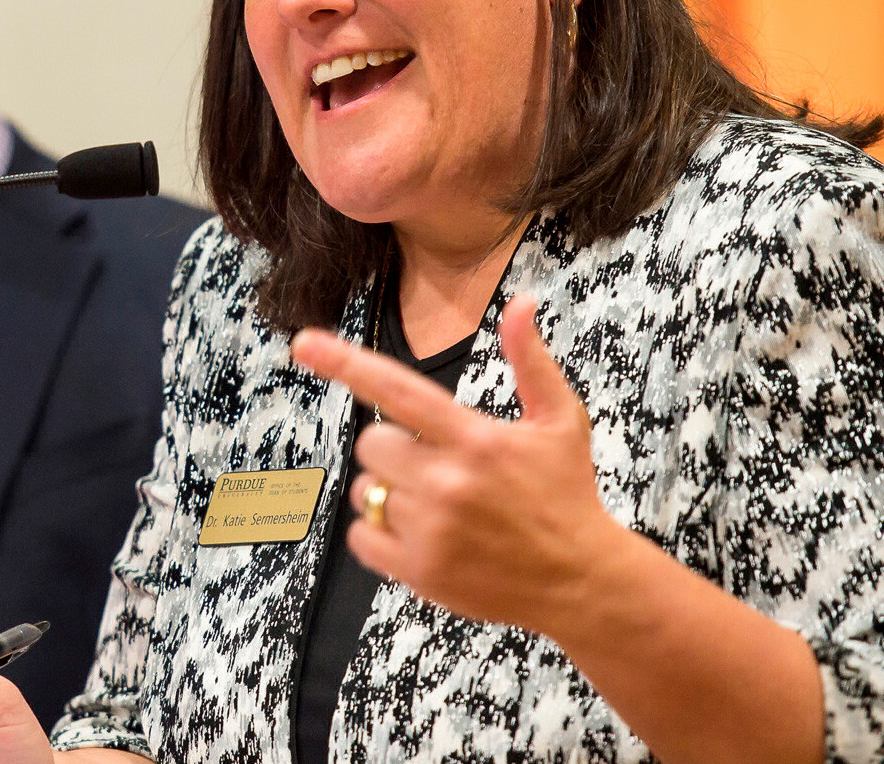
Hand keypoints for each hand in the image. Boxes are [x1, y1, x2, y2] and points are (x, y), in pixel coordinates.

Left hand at [289, 295, 629, 637]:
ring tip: (438, 504)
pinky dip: (377, 533)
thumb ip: (531, 361)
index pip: (398, 390)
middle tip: (435, 464)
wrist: (581, 581)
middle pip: (371, 443)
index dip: (345, 363)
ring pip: (365, 490)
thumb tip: (521, 302)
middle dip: (394, 448)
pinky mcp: (419, 570)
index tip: (303, 342)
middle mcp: (447, 482)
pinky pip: (360, 536)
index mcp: (475, 439)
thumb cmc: (567, 493)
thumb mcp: (560, 421)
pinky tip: (419, 534)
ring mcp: (430, 530)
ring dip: (389, 491)